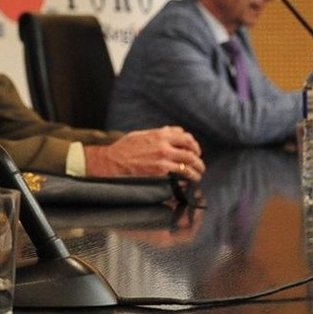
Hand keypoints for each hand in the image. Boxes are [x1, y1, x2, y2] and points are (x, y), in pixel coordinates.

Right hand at [85, 127, 204, 180]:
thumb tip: (171, 131)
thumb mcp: (141, 134)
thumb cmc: (124, 149)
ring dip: (196, 171)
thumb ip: (158, 133)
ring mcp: (163, 158)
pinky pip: (180, 175)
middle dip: (198, 160)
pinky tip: (187, 182)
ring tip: (197, 176)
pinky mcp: (160, 171)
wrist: (112, 161)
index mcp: (160, 134)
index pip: (186, 137)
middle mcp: (164, 145)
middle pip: (191, 151)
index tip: (195, 151)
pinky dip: (187, 179)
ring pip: (189, 164)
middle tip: (200, 166)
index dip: (194, 145)